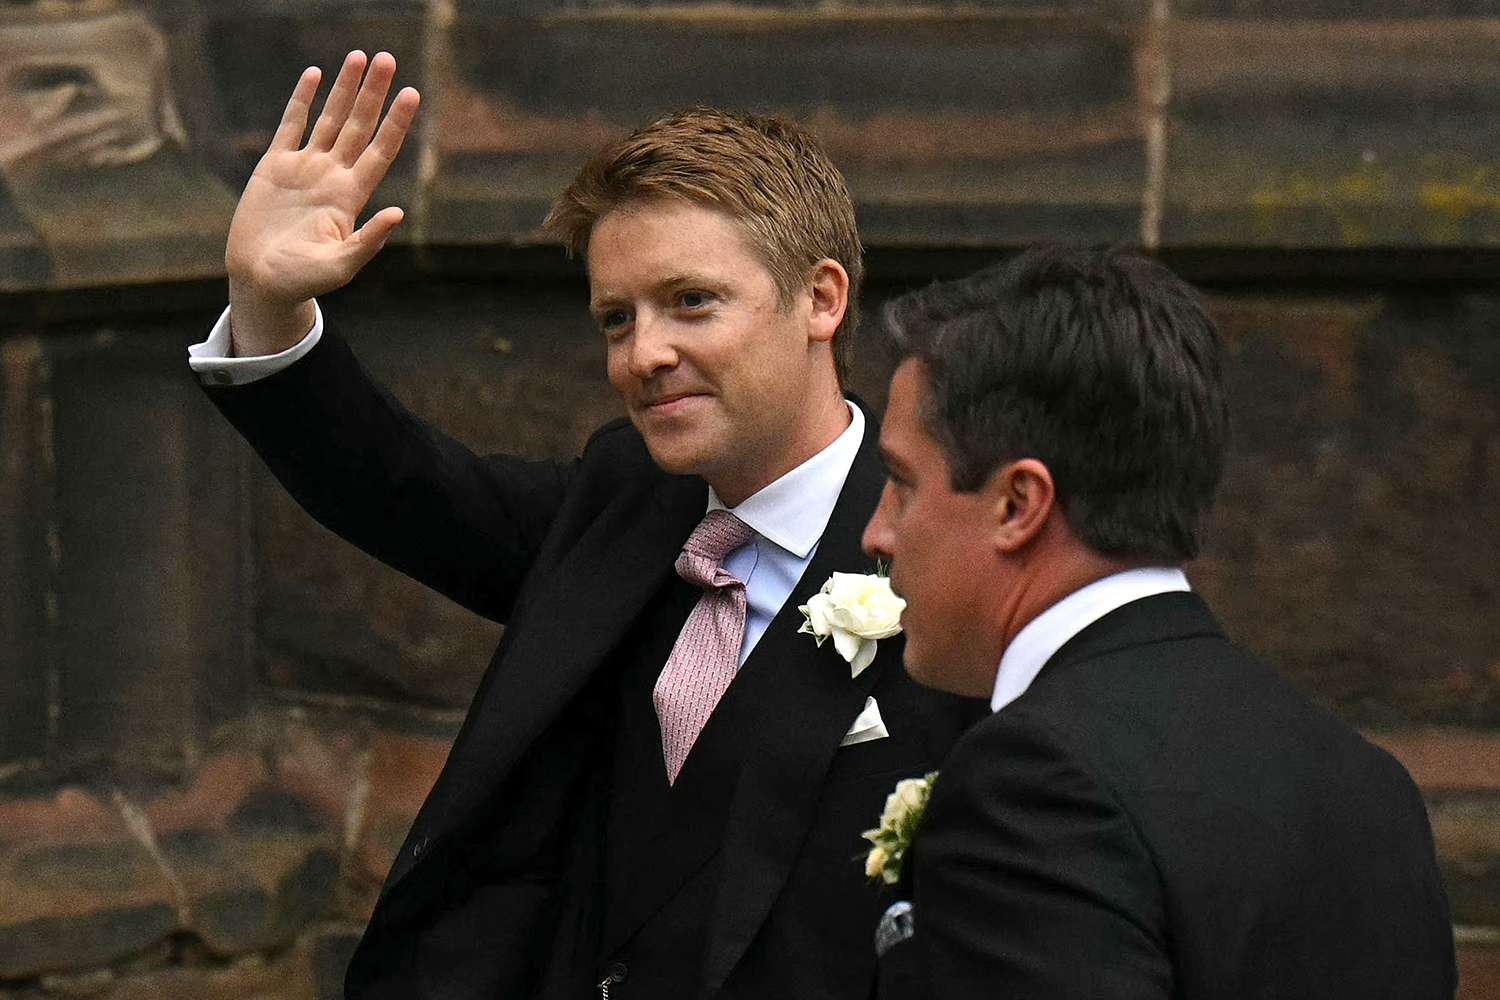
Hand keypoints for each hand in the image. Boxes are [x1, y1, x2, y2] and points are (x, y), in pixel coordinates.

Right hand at [225, 50, 418, 355]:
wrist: (261, 281)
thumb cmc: (303, 281)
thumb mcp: (340, 266)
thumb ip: (368, 241)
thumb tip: (398, 213)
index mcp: (351, 196)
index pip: (381, 150)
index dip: (396, 122)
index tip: (412, 94)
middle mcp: (333, 176)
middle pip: (359, 125)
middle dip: (373, 93)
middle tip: (388, 58)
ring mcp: (305, 168)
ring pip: (330, 119)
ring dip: (344, 88)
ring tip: (359, 57)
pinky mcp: (275, 166)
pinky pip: (292, 125)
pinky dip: (302, 99)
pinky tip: (315, 75)